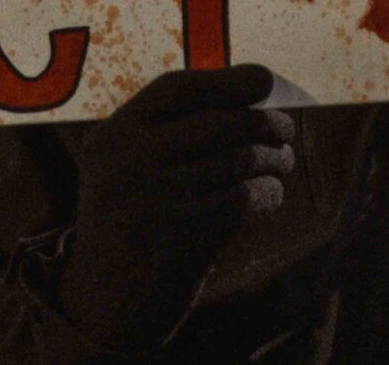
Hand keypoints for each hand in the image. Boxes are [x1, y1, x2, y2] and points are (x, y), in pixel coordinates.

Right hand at [54, 64, 295, 352]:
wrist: (102, 309)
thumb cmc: (131, 229)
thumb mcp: (124, 172)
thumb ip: (168, 133)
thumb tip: (252, 85)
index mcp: (111, 138)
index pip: (175, 88)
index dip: (227, 80)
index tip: (265, 80)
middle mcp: (126, 163)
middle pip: (218, 122)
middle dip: (264, 123)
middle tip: (287, 132)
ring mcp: (150, 200)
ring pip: (237, 160)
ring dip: (272, 160)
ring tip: (282, 163)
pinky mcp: (177, 238)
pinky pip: (243, 199)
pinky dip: (268, 193)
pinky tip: (272, 195)